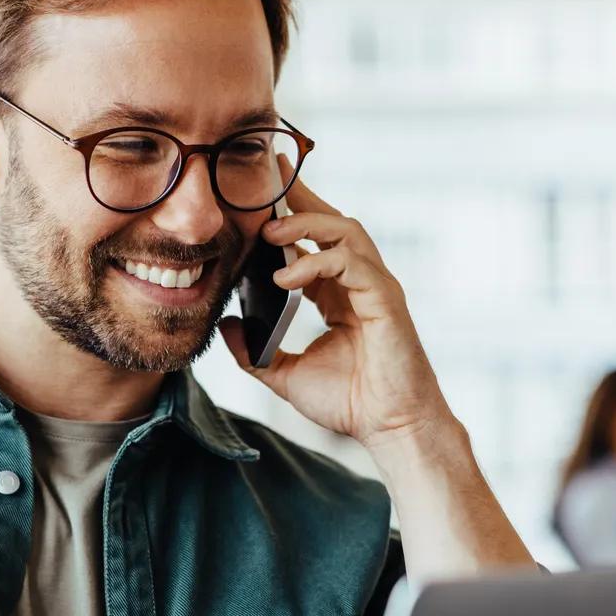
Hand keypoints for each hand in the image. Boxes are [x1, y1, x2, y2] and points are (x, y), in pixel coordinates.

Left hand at [219, 162, 452, 449]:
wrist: (389, 429)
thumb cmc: (351, 402)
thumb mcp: (285, 373)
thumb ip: (254, 351)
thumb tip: (226, 326)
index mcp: (338, 293)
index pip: (315, 239)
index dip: (292, 211)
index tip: (262, 188)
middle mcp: (359, 282)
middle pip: (332, 221)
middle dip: (300, 198)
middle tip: (264, 186)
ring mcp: (376, 287)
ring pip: (345, 231)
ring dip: (307, 225)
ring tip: (270, 234)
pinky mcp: (385, 301)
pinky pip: (352, 264)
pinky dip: (318, 262)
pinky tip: (286, 278)